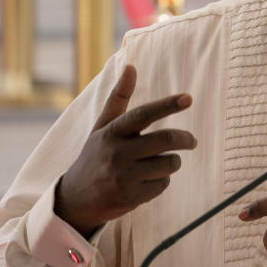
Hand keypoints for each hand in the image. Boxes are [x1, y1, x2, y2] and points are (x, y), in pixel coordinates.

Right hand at [54, 64, 196, 237]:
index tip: (188, 98)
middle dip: (185, 139)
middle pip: (165, 140)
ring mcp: (123, 177)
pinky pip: (163, 184)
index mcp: (111, 132)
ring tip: (162, 163)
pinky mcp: (130, 197)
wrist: (74, 200)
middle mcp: (116, 153)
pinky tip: (147, 182)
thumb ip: (119, 98)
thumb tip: (131, 66)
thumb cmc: (95, 155)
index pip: (143, 114)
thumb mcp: (102, 127)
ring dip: (173, 162)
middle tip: (191, 141)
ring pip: (169, 163)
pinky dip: (162, 181)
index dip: (167, 105)